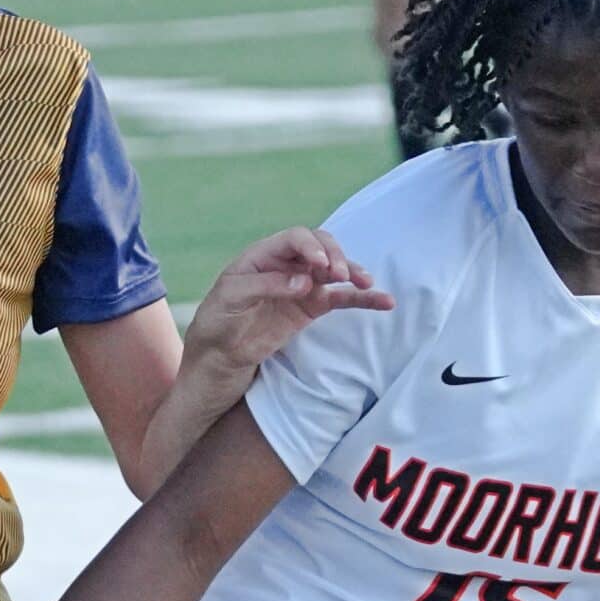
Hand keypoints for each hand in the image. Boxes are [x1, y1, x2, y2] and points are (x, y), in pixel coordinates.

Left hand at [184, 227, 394, 387]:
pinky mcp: (310, 308)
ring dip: (352, 272)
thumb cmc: (216, 325)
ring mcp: (300, 286)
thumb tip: (305, 282)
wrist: (217, 361)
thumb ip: (266, 286)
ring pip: (333, 270)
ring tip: (366, 282)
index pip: (294, 239)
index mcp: (261, 256)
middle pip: (319, 247)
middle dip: (333, 256)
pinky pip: (340, 298)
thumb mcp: (231, 301)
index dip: (311, 246)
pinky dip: (362, 299)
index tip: (321, 265)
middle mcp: (284, 265)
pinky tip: (383, 301)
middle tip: (338, 276)